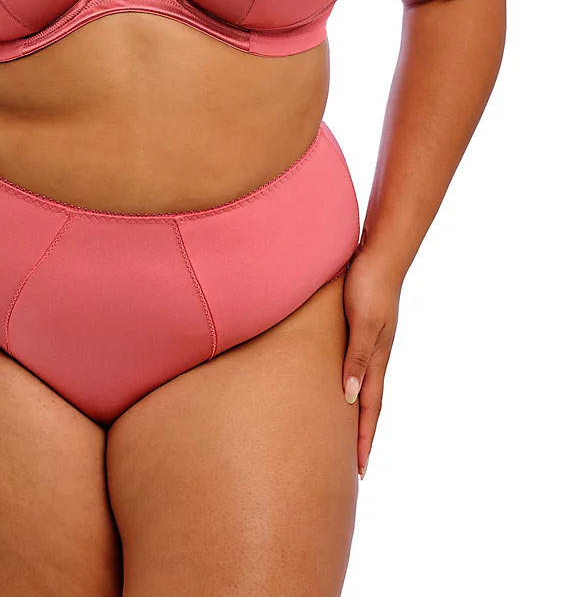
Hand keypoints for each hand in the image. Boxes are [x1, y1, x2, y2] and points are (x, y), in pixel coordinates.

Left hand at [341, 247, 403, 478]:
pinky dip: (352, 383)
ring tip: (346, 431)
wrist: (380, 251)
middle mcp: (376, 354)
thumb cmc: (368, 285)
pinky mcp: (363, 326)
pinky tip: (342, 382)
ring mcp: (372, 340)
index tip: (360, 471)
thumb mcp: (363, 323)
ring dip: (357, 411)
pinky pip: (357, 364)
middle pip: (370, 403)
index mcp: (378, 358)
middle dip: (362, 434)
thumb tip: (349, 398)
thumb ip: (357, 358)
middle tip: (355, 465)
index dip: (364, 439)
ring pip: (364, 384)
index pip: (370, 409)